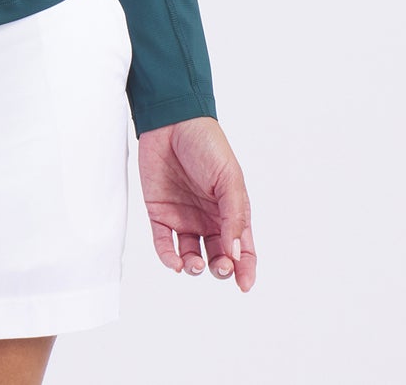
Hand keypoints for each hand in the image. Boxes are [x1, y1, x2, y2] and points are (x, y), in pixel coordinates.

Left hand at [137, 116, 255, 290]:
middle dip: (221, 269)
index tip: (244, 284)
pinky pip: (164, 243)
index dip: (246, 269)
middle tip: (220, 266)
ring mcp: (183, 217)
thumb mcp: (229, 178)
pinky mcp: (159, 212)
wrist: (171, 121)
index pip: (243, 249)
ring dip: (194, 268)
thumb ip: (233, 215)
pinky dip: (168, 258)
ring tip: (194, 264)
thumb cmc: (206, 144)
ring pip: (191, 256)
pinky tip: (175, 261)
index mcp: (231, 211)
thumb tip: (236, 252)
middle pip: (218, 257)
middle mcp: (208, 218)